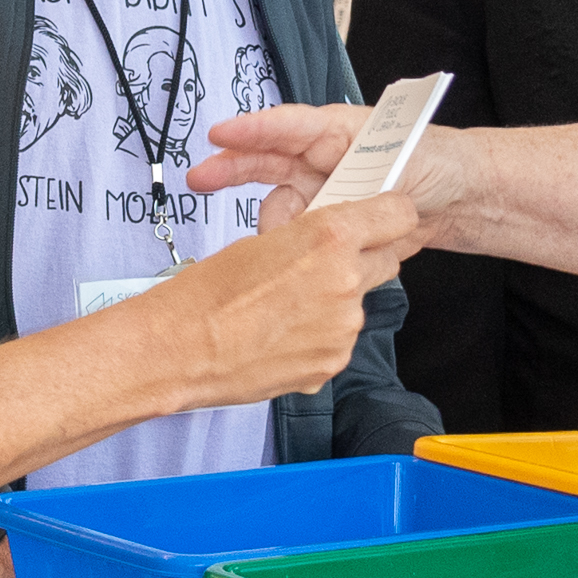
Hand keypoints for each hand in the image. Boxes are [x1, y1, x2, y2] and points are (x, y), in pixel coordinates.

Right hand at [144, 192, 421, 410]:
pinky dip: (318, 334)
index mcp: (329, 237)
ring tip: (285, 305)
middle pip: (384, 260)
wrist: (180, 349)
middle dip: (362, 258)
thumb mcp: (263, 241)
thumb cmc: (207, 293)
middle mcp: (345, 281)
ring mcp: (342, 327)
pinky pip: (339, 339)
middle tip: (321, 264)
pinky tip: (281, 332)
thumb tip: (329, 244)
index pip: (396, 214)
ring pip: (359, 302)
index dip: (387, 214)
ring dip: (334, 300)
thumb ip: (311, 239)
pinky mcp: (332, 362)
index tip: (379, 218)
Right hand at [195, 108, 481, 241]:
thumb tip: (335, 200)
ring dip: (284, 229)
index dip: (253, 129)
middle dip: (231, 168)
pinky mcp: (324, 224)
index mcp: (335, 131)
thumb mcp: (405, 157)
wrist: (458, 196)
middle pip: (265, 163)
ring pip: (282, 211)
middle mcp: (319, 160)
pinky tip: (319, 259)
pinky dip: (301, 251)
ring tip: (302, 248)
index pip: (287, 126)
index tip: (220, 133)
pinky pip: (300, 239)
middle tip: (199, 178)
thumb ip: (364, 174)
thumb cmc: (435, 161)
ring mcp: (319, 192)